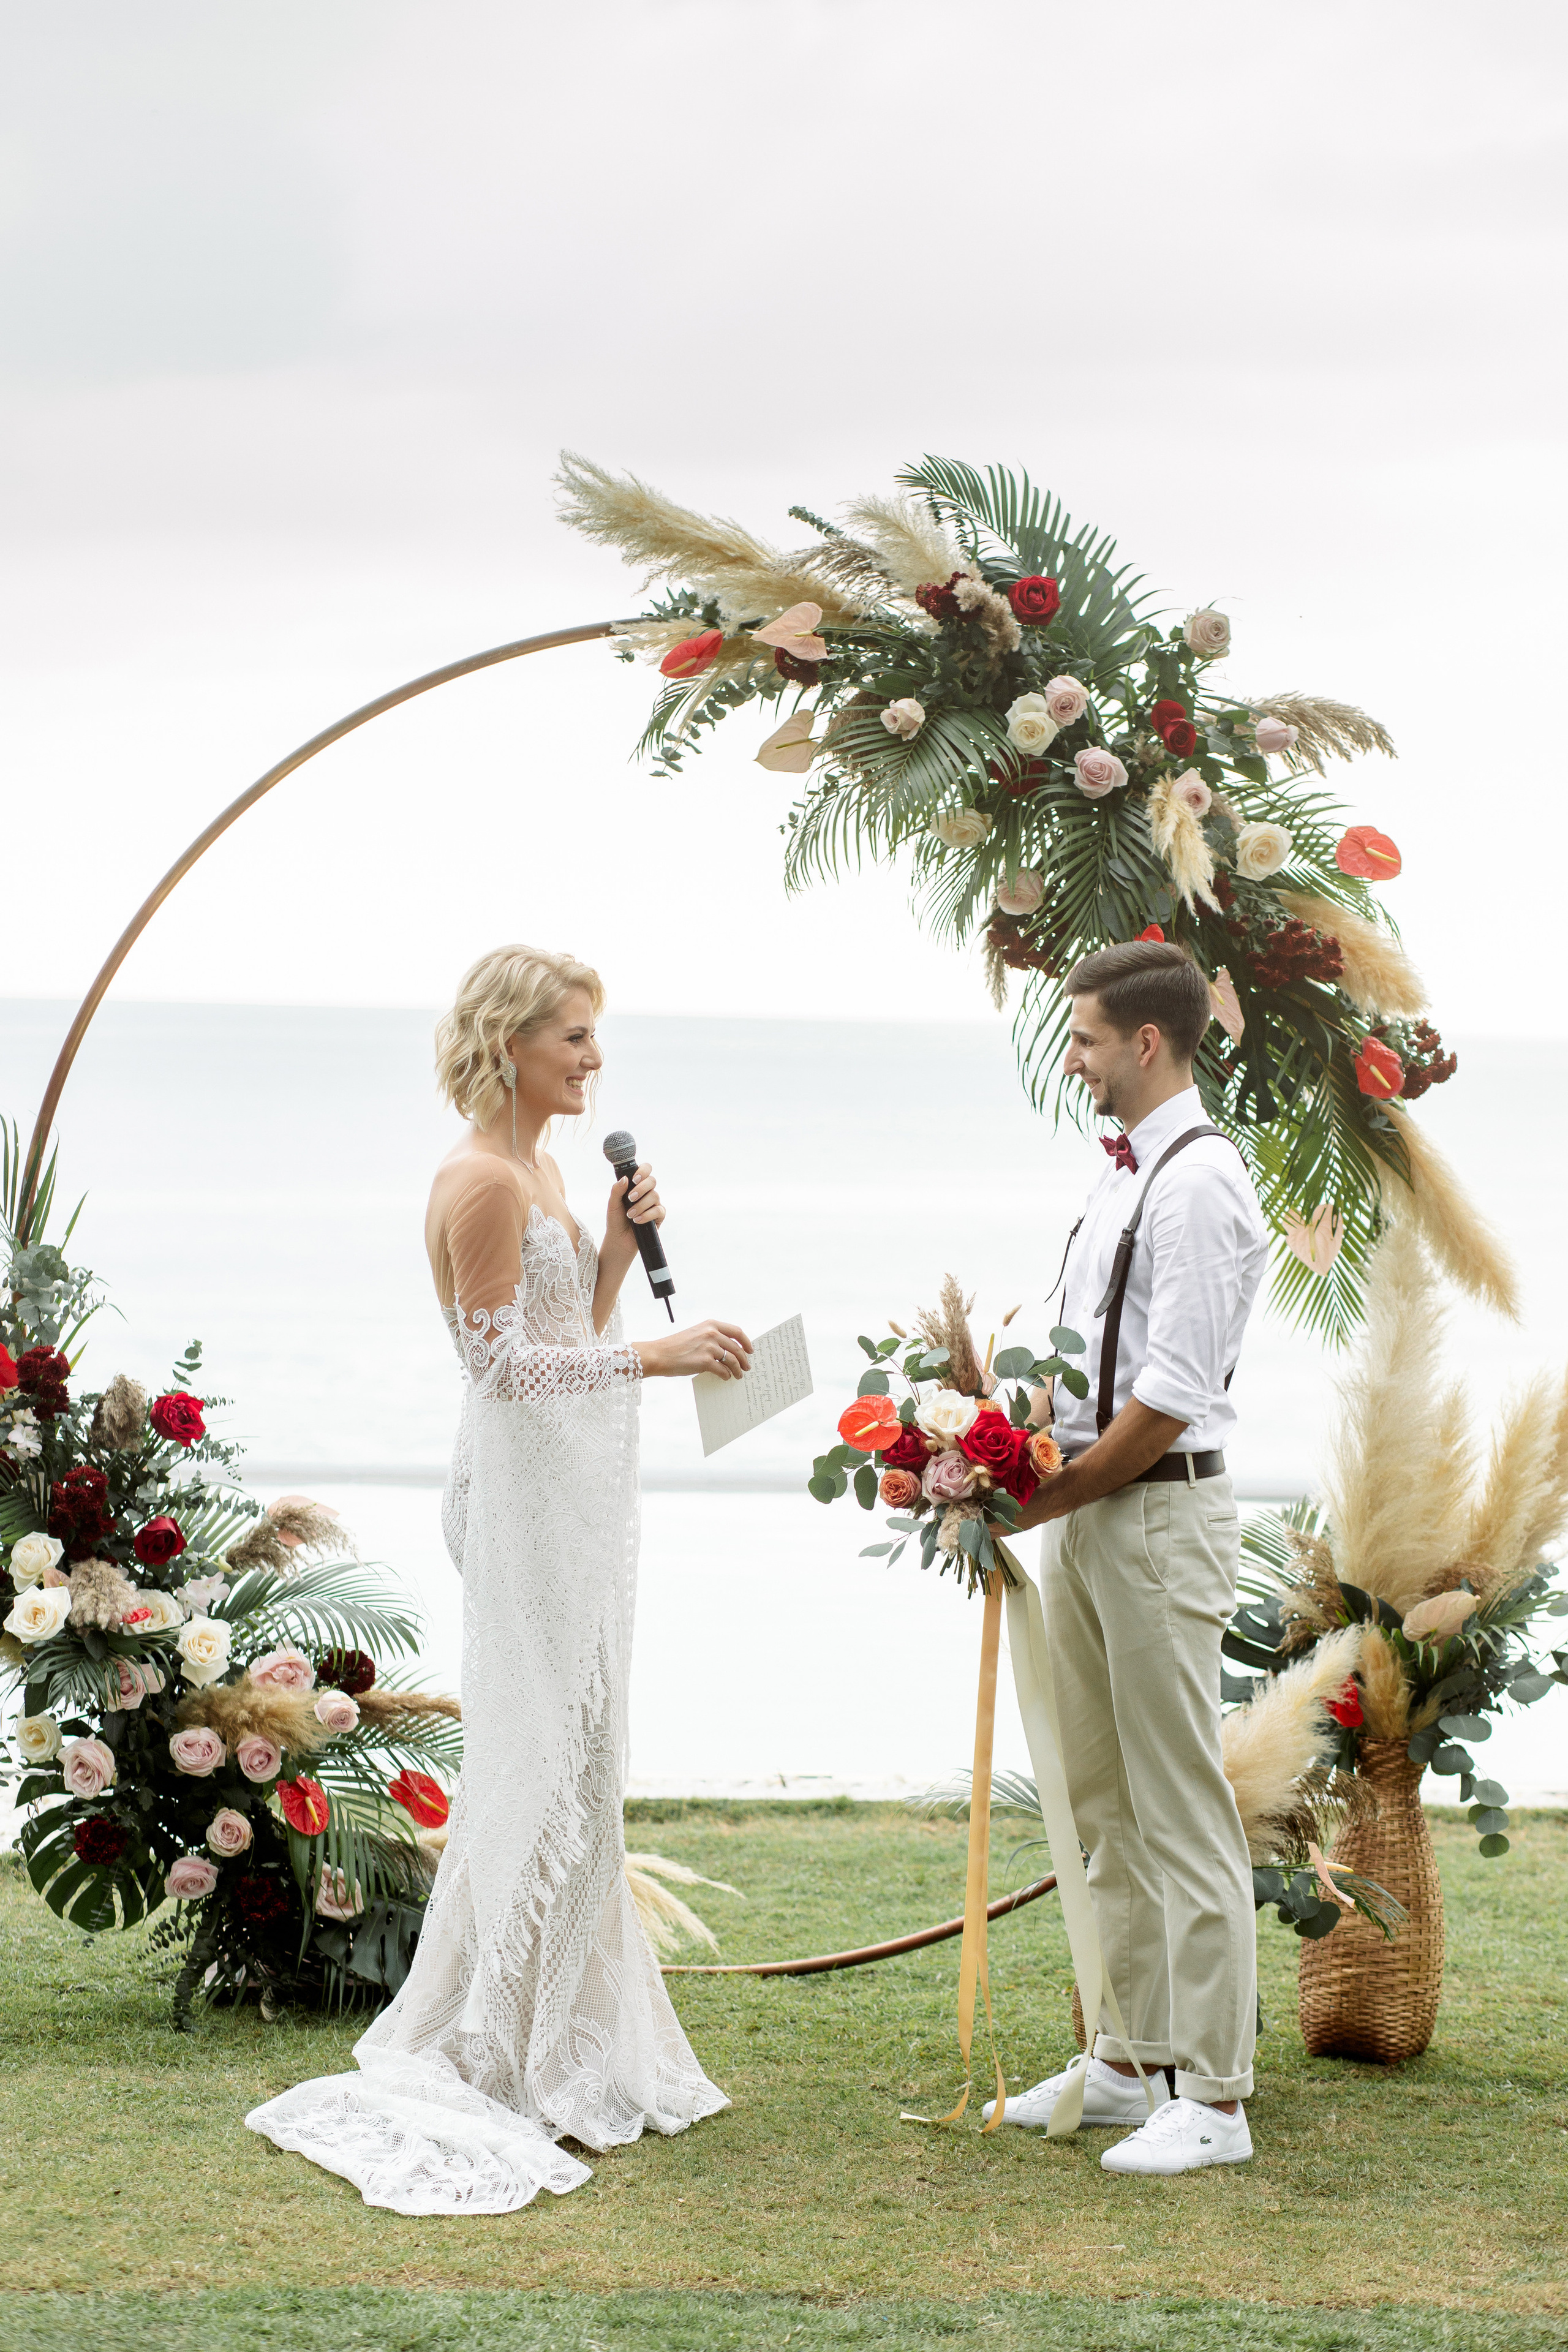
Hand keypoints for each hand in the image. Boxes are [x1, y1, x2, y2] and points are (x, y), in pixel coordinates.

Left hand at [605, 1162, 663, 1257]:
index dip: (643, 1170)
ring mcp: (654, 1204)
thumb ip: (617, 1190)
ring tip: (630, 1215)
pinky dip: (647, 1215)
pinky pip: (658, 1210)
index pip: (645, 1171)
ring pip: (654, 1196)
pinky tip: (637, 1220)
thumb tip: (625, 1178)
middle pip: (652, 1181)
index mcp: (636, 1186)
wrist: (619, 1239)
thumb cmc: (616, 1220)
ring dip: (641, 1205)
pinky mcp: (659, 1216)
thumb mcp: (612, 1204)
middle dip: (641, 1189)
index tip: (634, 1179)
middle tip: (630, 1198)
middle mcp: (647, 1193)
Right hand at [638, 1320, 753, 1379]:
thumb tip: (727, 1351)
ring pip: (732, 1360)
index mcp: (710, 1324)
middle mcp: (712, 1334)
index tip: (750, 1350)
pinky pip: (723, 1370)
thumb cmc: (674, 1346)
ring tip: (738, 1375)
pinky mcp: (705, 1361)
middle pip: (737, 1348)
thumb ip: (711, 1338)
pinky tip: (726, 1378)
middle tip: (747, 1366)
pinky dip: (726, 1375)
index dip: (746, 1342)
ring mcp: (709, 1347)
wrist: (658, 1354)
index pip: (736, 1331)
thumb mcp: (695, 1334)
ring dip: (737, 1369)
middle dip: (744, 1359)